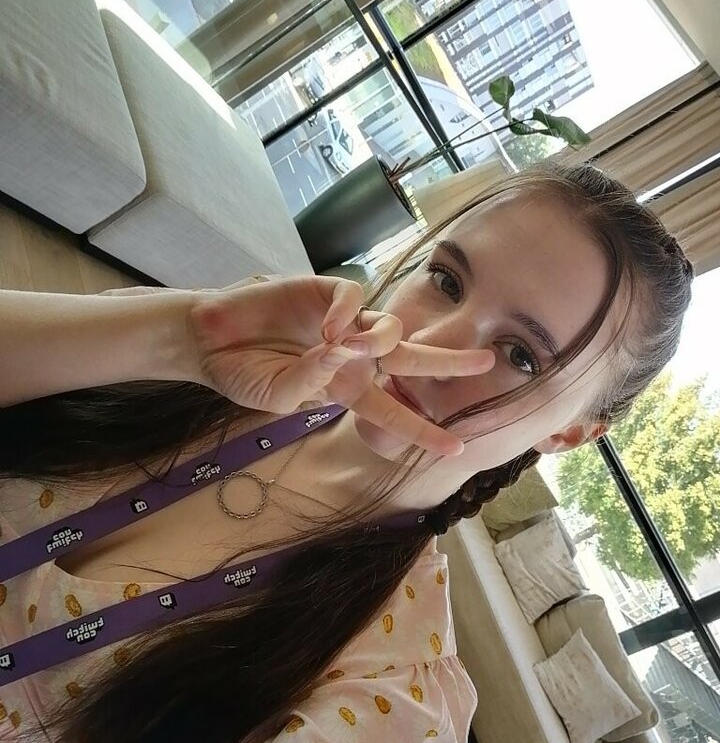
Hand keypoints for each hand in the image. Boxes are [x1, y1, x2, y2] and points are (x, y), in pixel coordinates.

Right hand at [158, 275, 494, 456]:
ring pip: (389, 327)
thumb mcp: (281, 397)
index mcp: (347, 389)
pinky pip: (354, 298)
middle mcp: (354, 355)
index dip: (422, 430)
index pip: (393, 411)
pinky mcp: (326, 292)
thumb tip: (346, 350)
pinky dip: (347, 314)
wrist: (208, 341)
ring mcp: (342, 322)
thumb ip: (315, 381)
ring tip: (347, 348)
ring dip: (379, 342)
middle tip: (487, 363)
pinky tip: (326, 328)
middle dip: (450, 362)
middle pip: (413, 359)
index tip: (457, 449)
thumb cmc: (244, 374)